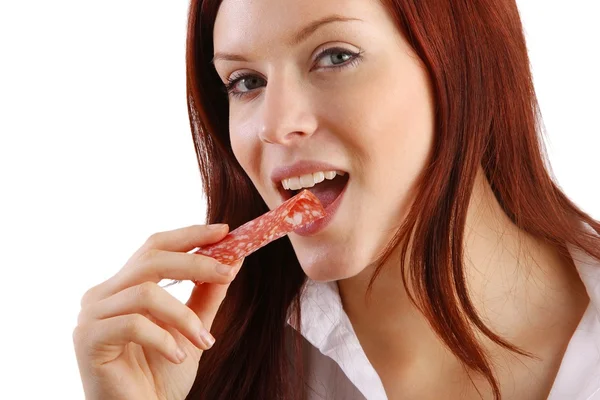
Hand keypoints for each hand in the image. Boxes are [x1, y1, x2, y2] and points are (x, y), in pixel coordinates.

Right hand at [73, 224, 242, 399]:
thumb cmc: (160, 377)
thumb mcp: (191, 329)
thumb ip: (205, 296)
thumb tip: (232, 260)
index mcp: (123, 286)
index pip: (155, 247)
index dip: (189, 235)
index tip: (224, 230)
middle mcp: (103, 294)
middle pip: (151, 259)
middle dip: (196, 262)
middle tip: (228, 272)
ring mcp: (91, 315)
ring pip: (146, 292)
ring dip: (184, 316)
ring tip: (204, 341)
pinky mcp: (88, 339)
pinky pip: (134, 324)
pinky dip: (164, 339)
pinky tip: (177, 358)